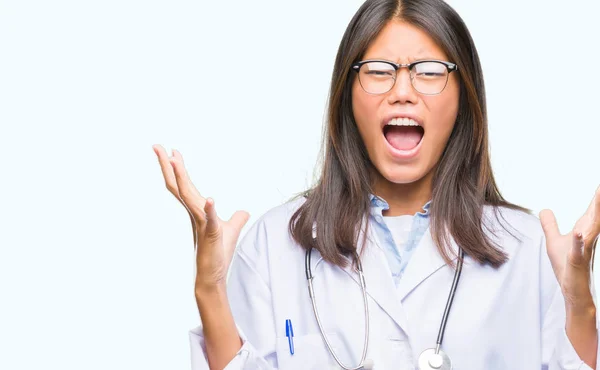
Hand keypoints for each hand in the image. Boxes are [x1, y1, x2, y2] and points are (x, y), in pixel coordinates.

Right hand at [153, 144, 249, 290]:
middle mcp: (195, 214)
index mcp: (197, 211)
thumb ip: (236, 219)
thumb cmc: (218, 254)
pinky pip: (210, 220)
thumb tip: (244, 211)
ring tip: (172, 159)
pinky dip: (210, 210)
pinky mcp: (211, 236)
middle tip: (157, 146)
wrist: (212, 277)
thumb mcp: (231, 230)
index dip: (177, 169)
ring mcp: (201, 224)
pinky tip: (210, 198)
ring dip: (182, 178)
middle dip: (168, 166)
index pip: (185, 186)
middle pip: (179, 186)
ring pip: (189, 197)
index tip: (170, 152)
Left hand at [540, 185, 599, 307]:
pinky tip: (577, 233)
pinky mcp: (576, 262)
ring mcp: (584, 250)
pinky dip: (577, 242)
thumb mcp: (553, 240)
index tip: (599, 184)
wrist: (572, 290)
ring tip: (598, 195)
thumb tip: (544, 209)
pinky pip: (578, 251)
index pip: (592, 210)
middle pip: (596, 215)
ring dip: (596, 213)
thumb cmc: (566, 266)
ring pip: (591, 229)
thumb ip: (550, 224)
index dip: (597, 197)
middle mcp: (588, 238)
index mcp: (584, 231)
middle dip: (599, 200)